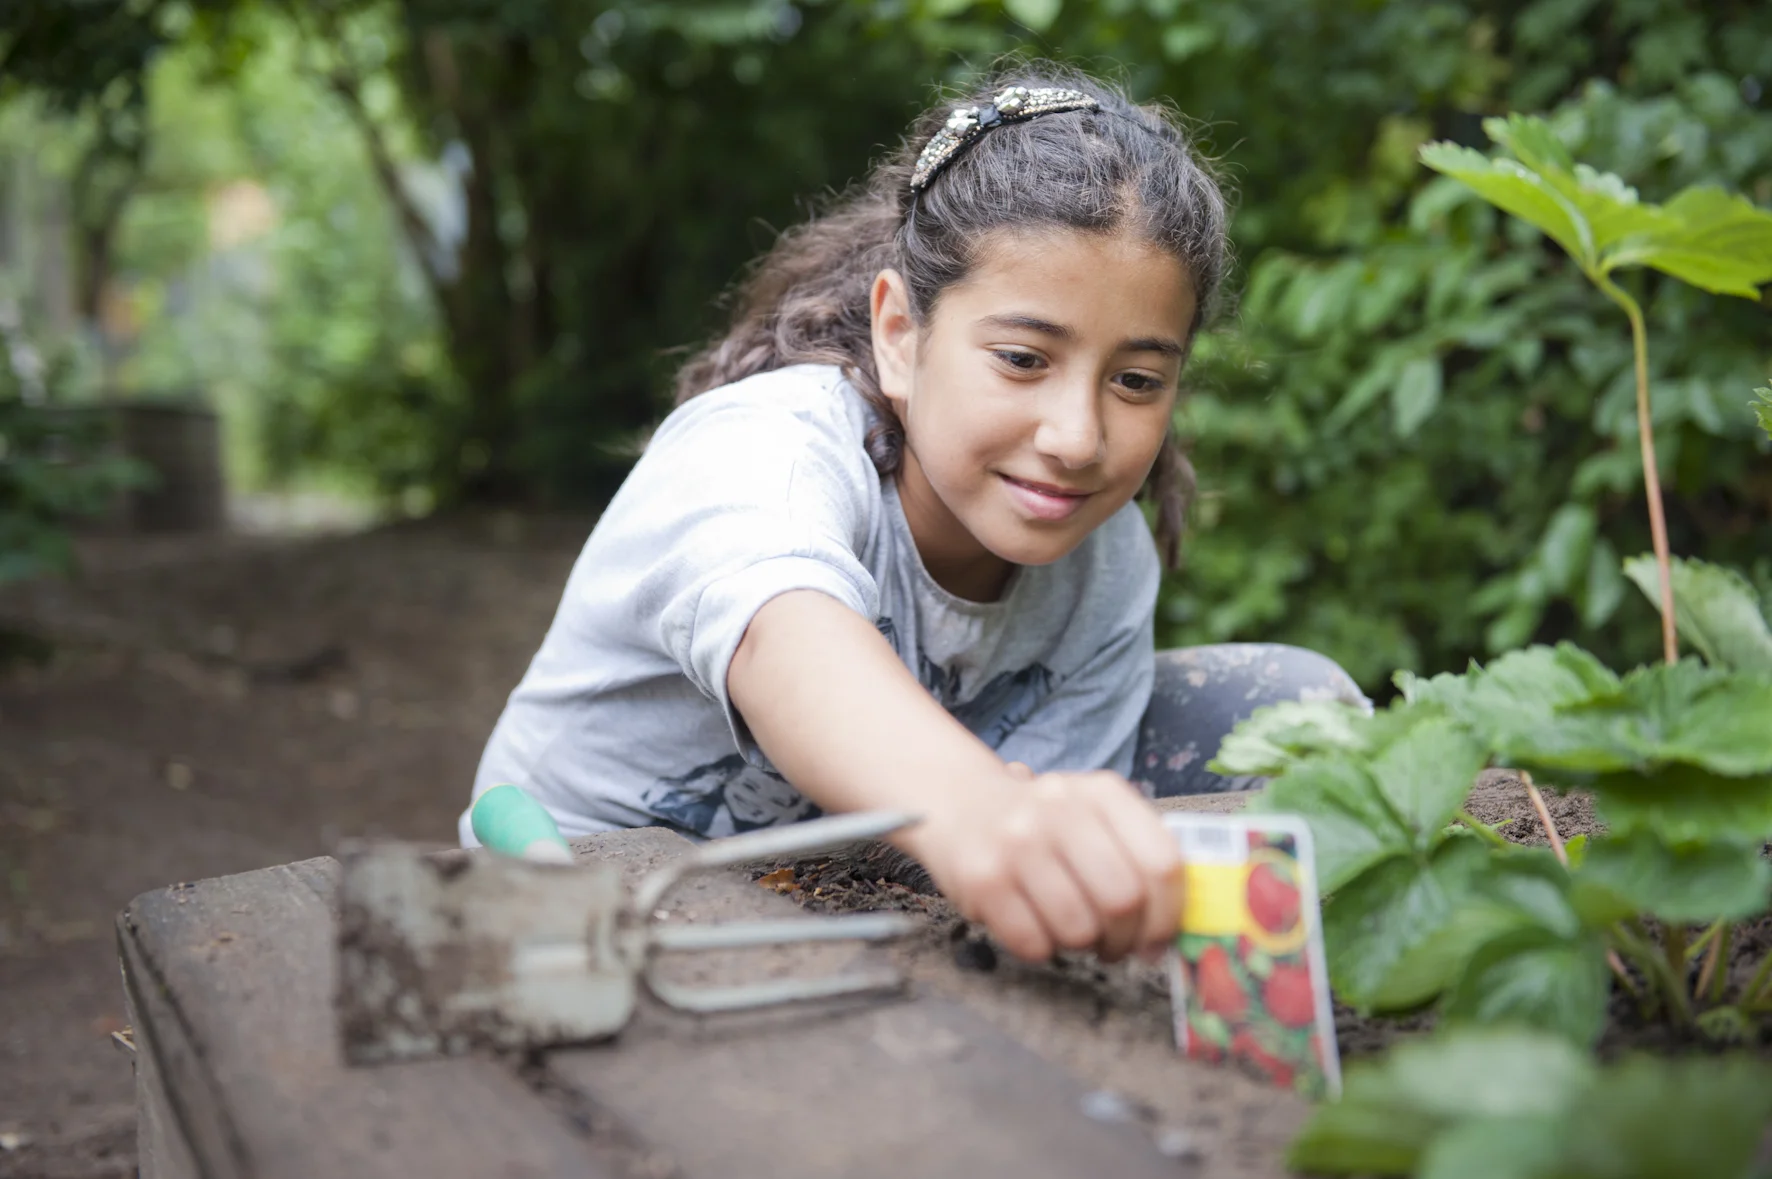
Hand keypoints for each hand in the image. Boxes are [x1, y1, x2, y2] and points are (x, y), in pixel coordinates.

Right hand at [900, 765, 1180, 962]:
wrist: (956, 801)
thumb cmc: (1041, 822)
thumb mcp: (1093, 815)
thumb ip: (1137, 853)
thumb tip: (1178, 927)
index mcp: (1102, 793)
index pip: (1162, 863)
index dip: (1170, 915)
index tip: (1160, 939)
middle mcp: (1061, 810)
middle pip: (1123, 901)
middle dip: (1127, 940)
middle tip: (1116, 946)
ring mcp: (1019, 843)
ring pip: (1079, 929)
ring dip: (1083, 946)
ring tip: (1072, 931)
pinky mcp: (984, 879)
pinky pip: (1033, 944)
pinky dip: (1043, 949)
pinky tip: (1035, 926)